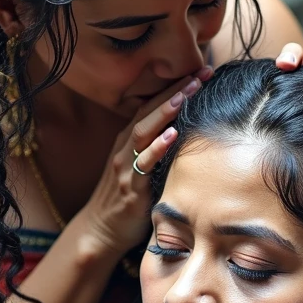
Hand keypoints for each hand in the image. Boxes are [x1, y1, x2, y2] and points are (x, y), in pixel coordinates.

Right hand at [78, 67, 209, 257]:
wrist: (103, 231)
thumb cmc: (128, 199)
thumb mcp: (141, 168)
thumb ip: (159, 149)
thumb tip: (191, 131)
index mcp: (129, 141)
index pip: (152, 105)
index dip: (174, 87)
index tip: (199, 71)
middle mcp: (124, 148)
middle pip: (148, 112)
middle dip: (174, 91)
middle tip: (199, 74)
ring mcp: (126, 167)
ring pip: (144, 132)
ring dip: (166, 112)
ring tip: (186, 95)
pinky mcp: (131, 189)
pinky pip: (144, 165)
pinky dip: (157, 148)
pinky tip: (172, 135)